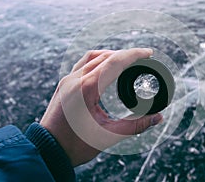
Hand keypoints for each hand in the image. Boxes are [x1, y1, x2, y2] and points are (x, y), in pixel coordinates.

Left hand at [40, 48, 162, 165]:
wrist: (47, 150)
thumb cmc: (76, 145)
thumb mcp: (109, 135)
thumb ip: (136, 126)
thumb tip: (157, 118)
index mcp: (86, 89)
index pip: (115, 62)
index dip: (134, 55)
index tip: (149, 53)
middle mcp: (75, 80)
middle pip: (105, 56)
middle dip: (126, 54)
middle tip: (142, 58)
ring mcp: (67, 80)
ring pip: (92, 56)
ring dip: (111, 55)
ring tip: (126, 60)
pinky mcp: (63, 84)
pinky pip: (82, 63)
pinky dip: (97, 60)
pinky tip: (105, 66)